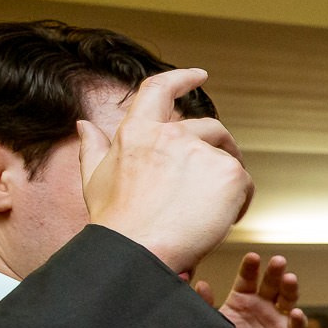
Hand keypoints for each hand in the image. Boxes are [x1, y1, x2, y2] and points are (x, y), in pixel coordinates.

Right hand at [79, 68, 251, 273]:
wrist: (138, 252)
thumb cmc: (116, 223)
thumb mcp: (95, 180)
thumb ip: (93, 148)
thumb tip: (83, 125)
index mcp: (137, 131)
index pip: (159, 90)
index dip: (181, 78)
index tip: (200, 75)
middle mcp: (171, 135)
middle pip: (210, 129)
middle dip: (218, 148)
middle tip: (216, 181)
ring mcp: (203, 152)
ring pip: (228, 159)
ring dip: (226, 180)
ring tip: (212, 211)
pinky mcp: (230, 173)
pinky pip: (244, 183)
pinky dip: (239, 201)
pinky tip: (222, 221)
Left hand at [194, 252, 305, 327]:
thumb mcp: (208, 327)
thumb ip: (205, 305)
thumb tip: (200, 283)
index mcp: (242, 300)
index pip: (247, 279)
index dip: (250, 268)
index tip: (252, 256)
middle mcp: (262, 306)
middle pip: (272, 284)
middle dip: (275, 271)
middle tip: (278, 260)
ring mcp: (277, 321)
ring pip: (288, 299)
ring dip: (290, 288)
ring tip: (289, 279)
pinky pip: (296, 327)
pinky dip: (297, 319)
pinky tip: (294, 313)